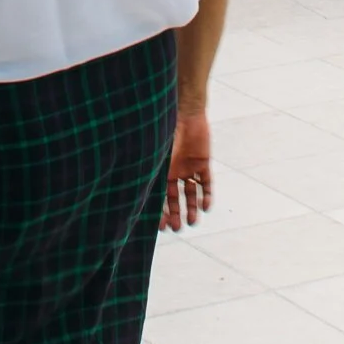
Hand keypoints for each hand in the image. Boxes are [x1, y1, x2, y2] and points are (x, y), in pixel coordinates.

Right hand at [161, 110, 212, 230]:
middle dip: (176, 213)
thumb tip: (136, 200)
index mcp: (161, 171)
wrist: (186, 115)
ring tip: (192, 222)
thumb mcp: (160, 161)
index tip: (162, 226)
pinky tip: (206, 208)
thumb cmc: (168, 137)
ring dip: (192, 208)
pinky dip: (207, 195)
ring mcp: (190, 167)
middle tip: (178, 228)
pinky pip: (206, 182)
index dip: (161, 212)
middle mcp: (175, 171)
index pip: (160, 196)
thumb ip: (153, 178)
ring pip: (191, 193)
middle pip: (175, 198)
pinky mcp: (203, 163)